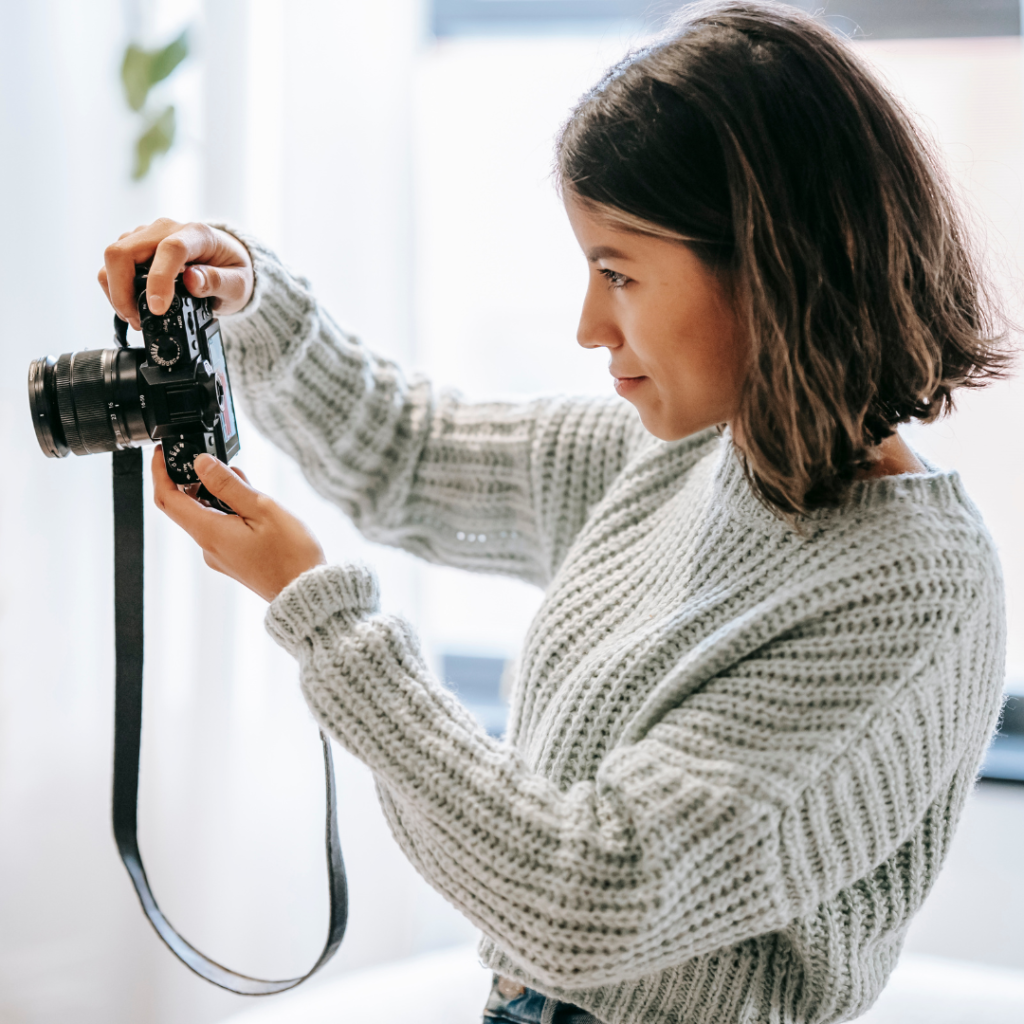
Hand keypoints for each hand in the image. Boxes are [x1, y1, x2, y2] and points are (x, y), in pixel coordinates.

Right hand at [99, 218, 253, 329]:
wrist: (227, 260)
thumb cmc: (233, 270)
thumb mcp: (239, 283)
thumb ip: (219, 282)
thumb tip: (192, 281)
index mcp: (196, 234)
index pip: (169, 250)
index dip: (159, 279)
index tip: (157, 308)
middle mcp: (166, 229)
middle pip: (124, 251)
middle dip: (122, 291)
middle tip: (137, 320)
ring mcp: (147, 236)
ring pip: (114, 258)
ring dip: (117, 292)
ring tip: (136, 318)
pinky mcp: (135, 246)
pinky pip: (114, 265)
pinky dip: (117, 288)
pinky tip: (132, 307)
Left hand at [152, 447, 325, 601]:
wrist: (305, 592)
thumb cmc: (290, 555)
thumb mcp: (261, 509)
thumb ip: (229, 485)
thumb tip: (202, 463)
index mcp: (210, 532)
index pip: (168, 499)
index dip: (160, 472)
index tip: (161, 454)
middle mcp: (208, 546)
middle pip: (187, 506)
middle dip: (198, 480)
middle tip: (219, 462)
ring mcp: (220, 555)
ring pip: (208, 516)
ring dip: (219, 495)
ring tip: (248, 484)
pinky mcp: (233, 560)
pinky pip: (221, 528)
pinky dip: (230, 511)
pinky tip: (252, 505)